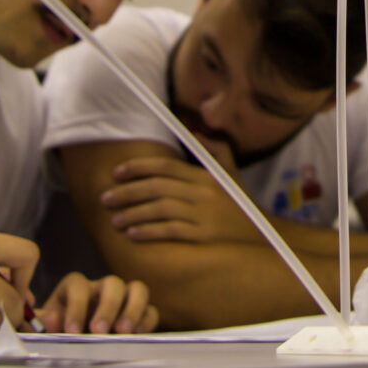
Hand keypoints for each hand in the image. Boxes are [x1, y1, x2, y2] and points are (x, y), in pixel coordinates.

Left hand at [38, 271, 158, 333]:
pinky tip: (137, 335)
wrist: (74, 345)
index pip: (78, 285)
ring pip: (137, 289)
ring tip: (123, 332)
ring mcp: (124, 299)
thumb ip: (46, 322)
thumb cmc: (60, 332)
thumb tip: (51, 319)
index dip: (75, 306)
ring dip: (132, 309)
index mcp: (76, 288)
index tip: (72, 331)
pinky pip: (150, 310)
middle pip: (112, 283)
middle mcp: (101, 288)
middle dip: (107, 307)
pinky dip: (146, 321)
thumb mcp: (48, 327)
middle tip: (99, 331)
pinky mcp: (140, 314)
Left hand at [101, 144, 259, 244]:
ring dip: (133, 213)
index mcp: (205, 175)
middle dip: (127, 192)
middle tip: (105, 198)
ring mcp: (203, 215)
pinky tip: (134, 234)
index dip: (138, 168)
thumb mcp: (231, 173)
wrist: (261, 235)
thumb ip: (215, 149)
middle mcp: (203, 193)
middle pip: (157, 188)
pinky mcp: (203, 237)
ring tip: (115, 220)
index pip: (165, 166)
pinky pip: (171, 231)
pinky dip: (150, 232)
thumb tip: (195, 130)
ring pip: (160, 209)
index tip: (116, 173)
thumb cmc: (240, 203)